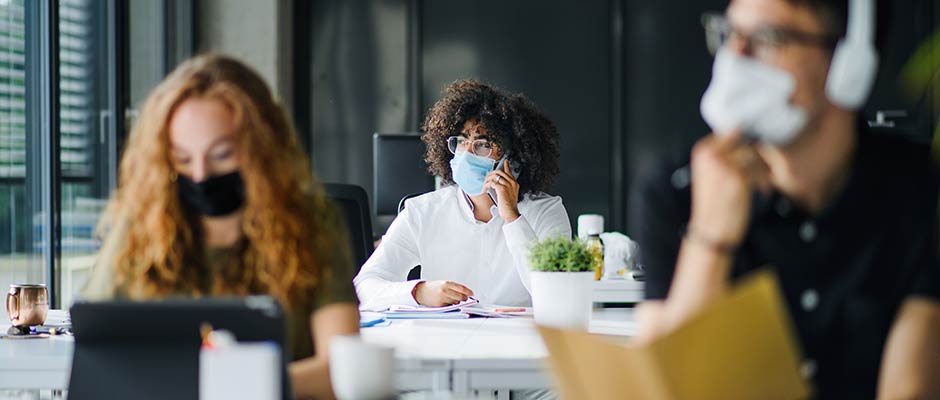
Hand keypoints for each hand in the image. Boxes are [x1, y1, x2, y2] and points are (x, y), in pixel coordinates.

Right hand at [412, 280, 474, 306]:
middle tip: (465, 298)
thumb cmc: (433, 287)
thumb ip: (454, 287)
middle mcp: (445, 290)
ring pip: (456, 302)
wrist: (421, 292)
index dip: (468, 292)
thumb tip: (465, 293)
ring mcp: (442, 298)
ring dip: (458, 302)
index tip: (472, 294)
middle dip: (465, 298)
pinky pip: (450, 306)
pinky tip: (448, 302)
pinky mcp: (440, 305)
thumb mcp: (444, 283)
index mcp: (446, 283)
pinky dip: (452, 305)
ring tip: (454, 299)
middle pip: (461, 297)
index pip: (461, 288)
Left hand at [483, 161, 520, 221]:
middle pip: (499, 172)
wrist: (511, 213)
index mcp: (514, 183)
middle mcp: (512, 182)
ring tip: (484, 186)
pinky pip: (492, 183)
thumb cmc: (509, 206)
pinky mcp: (502, 189)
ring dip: (487, 181)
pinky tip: (484, 190)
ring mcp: (507, 185)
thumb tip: (497, 183)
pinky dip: (486, 186)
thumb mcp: (510, 194)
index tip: (505, 161)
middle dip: (490, 175)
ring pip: (494, 177)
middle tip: (486, 179)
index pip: (509, 172)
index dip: (506, 166)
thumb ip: (505, 187)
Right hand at [688, 131, 770, 249]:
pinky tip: (759, 192)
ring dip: (760, 170)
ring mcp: (725, 166)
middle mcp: (711, 155)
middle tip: (754, 172)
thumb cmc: (713, 203)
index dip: (743, 143)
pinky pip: (760, 172)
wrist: (710, 229)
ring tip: (756, 184)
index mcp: (702, 151)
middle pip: (745, 143)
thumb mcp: (709, 172)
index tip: (747, 156)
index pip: (730, 132)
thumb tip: (744, 136)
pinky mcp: (739, 179)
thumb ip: (721, 153)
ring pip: (755, 157)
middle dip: (754, 157)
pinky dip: (763, 183)